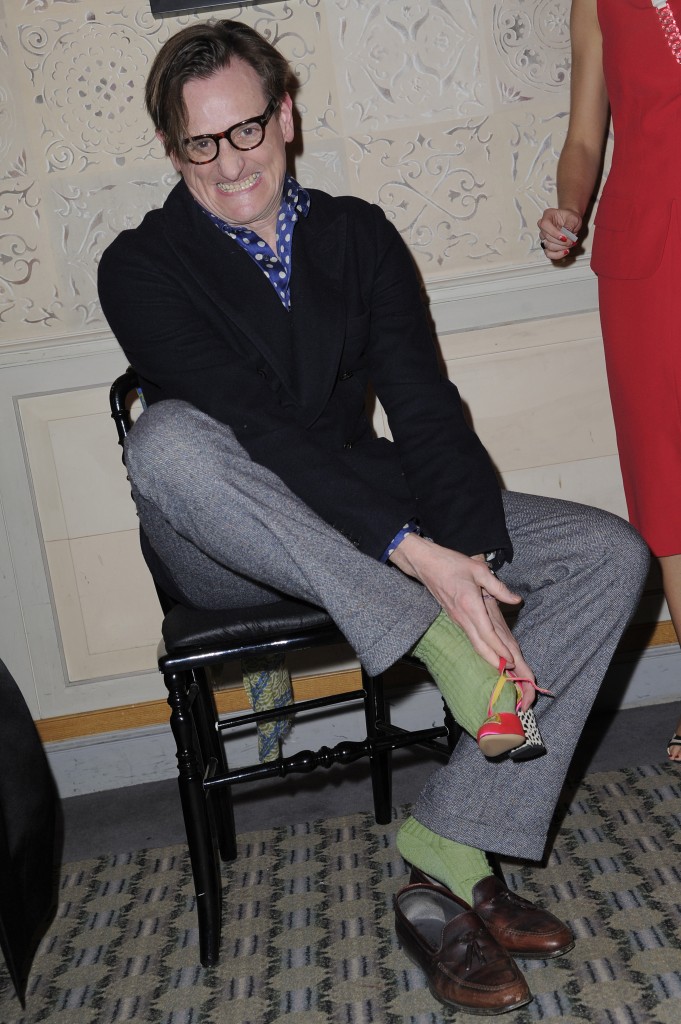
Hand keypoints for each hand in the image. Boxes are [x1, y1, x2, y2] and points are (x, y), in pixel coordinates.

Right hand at [389, 535, 535, 696]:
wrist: (425, 564)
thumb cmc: (451, 563)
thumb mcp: (479, 570)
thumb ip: (498, 587)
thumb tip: (516, 600)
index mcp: (470, 605)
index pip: (487, 633)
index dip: (500, 649)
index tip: (512, 660)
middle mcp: (463, 616)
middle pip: (480, 645)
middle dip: (495, 660)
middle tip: (510, 672)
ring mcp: (457, 618)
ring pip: (474, 643)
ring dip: (488, 656)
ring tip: (502, 667)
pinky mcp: (455, 617)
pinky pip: (470, 636)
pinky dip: (481, 647)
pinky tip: (488, 651)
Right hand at [537, 208, 581, 260]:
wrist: (571, 222)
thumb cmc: (571, 218)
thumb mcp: (574, 218)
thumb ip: (570, 225)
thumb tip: (566, 233)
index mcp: (547, 215)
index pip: (545, 225)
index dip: (554, 233)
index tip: (565, 237)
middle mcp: (543, 227)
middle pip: (547, 237)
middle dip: (561, 242)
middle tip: (572, 240)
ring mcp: (544, 237)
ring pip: (548, 246)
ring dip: (561, 247)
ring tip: (570, 243)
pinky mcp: (547, 245)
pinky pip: (548, 254)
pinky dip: (557, 255)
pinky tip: (565, 251)